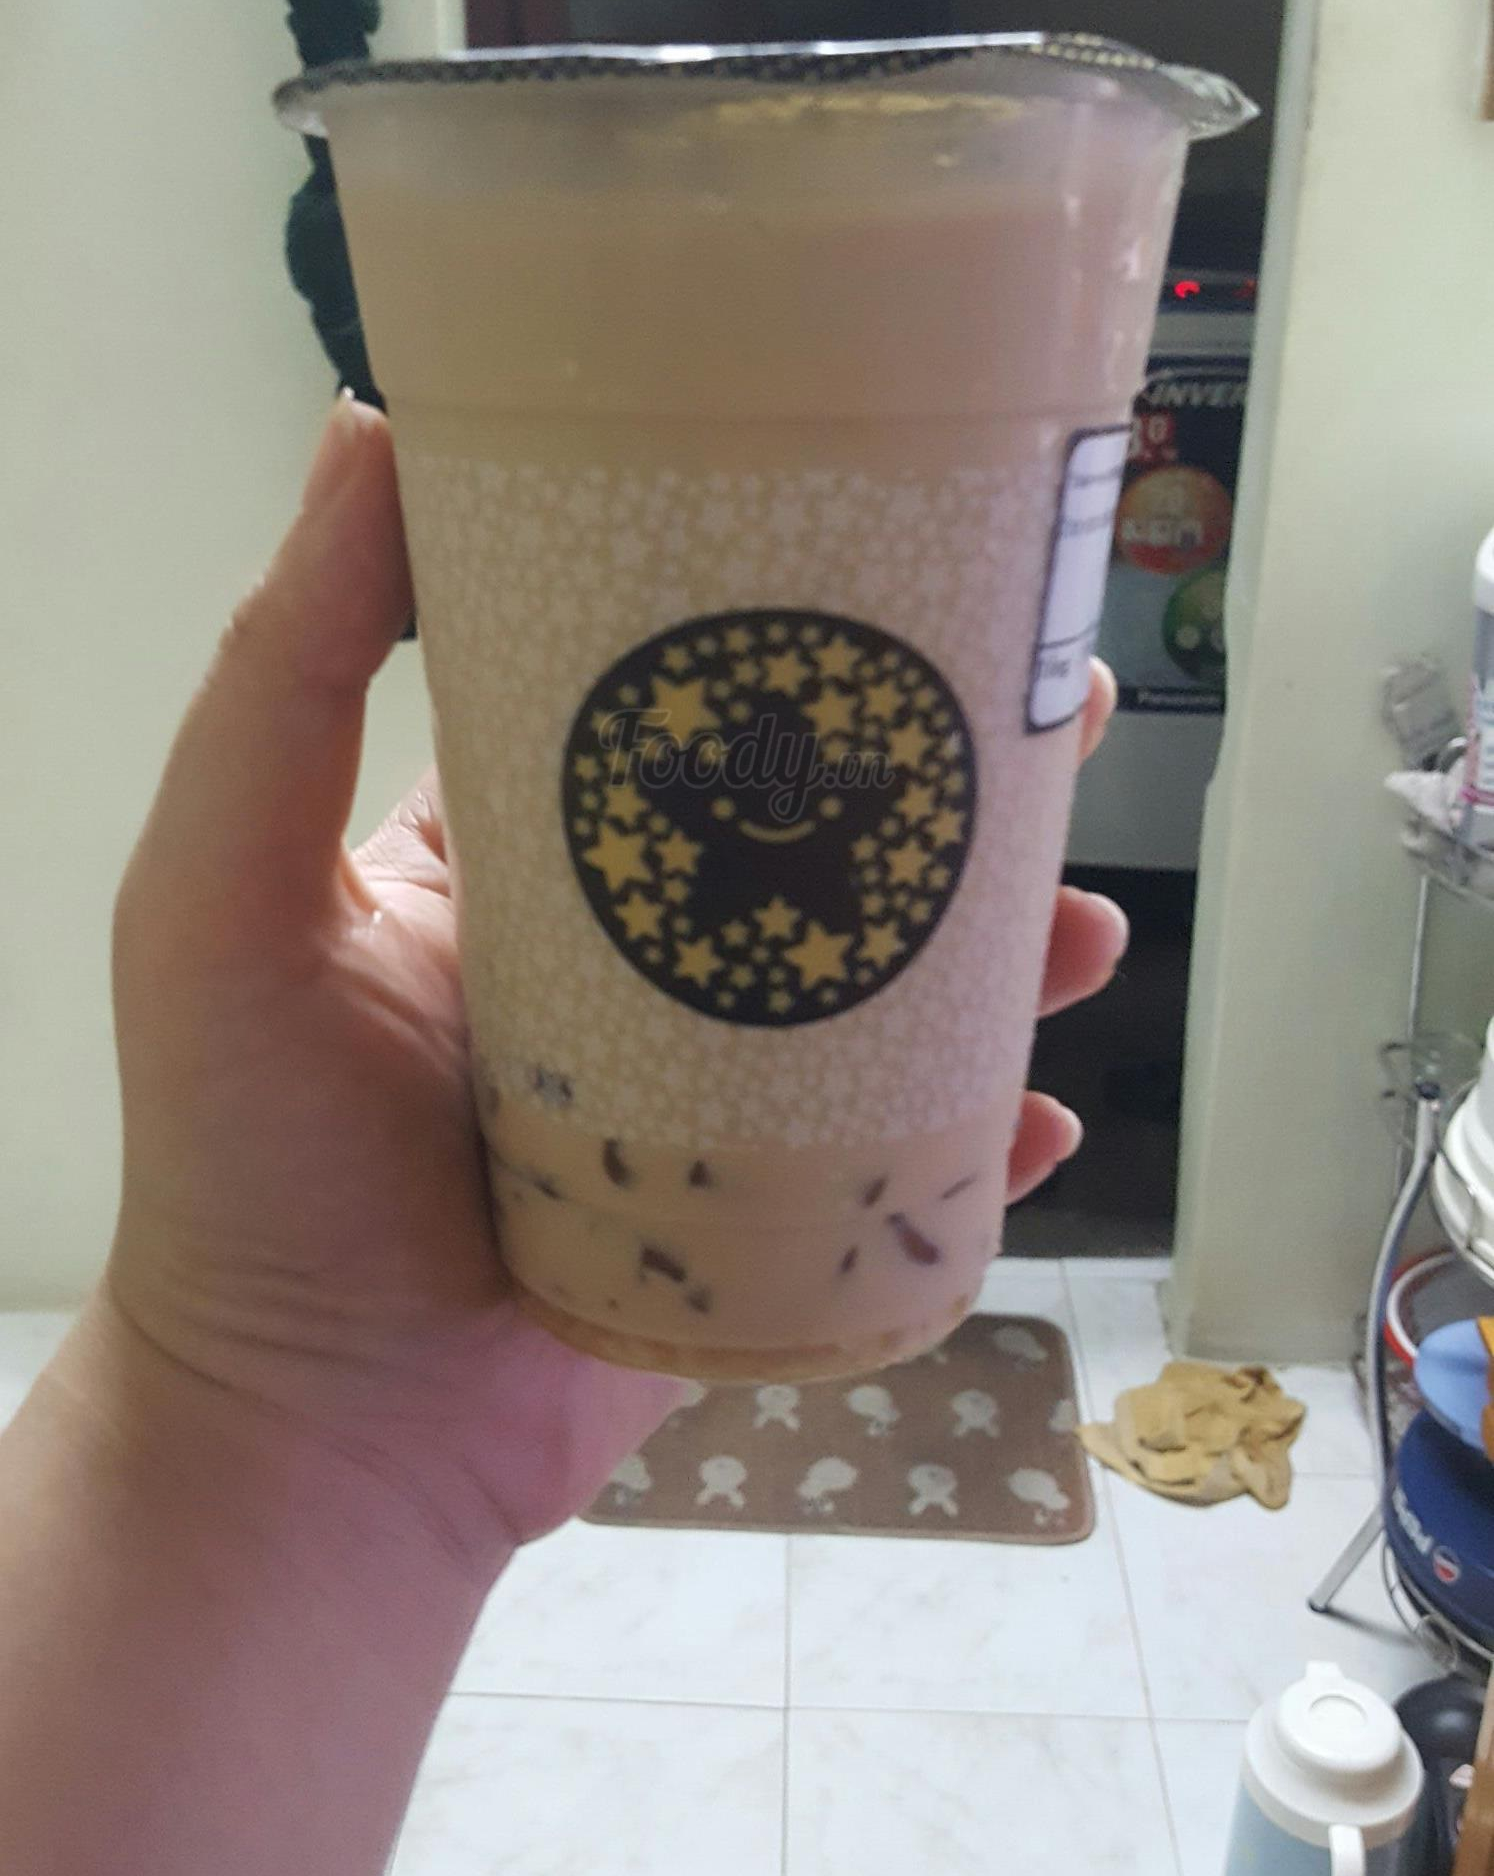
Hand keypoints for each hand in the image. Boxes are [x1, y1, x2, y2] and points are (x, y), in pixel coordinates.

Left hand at [107, 401, 1124, 1573]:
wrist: (315, 1445)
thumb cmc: (252, 1155)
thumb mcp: (229, 881)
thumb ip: (286, 669)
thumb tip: (375, 429)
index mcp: (507, 859)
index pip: (659, 704)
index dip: (781, 630)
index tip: (899, 550)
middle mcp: (619, 960)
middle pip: (814, 837)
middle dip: (942, 782)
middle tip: (1064, 719)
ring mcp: (700, 1100)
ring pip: (885, 998)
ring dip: (999, 957)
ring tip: (1083, 935)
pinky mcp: (753, 1225)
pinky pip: (895, 1171)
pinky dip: (979, 1147)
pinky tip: (1045, 1122)